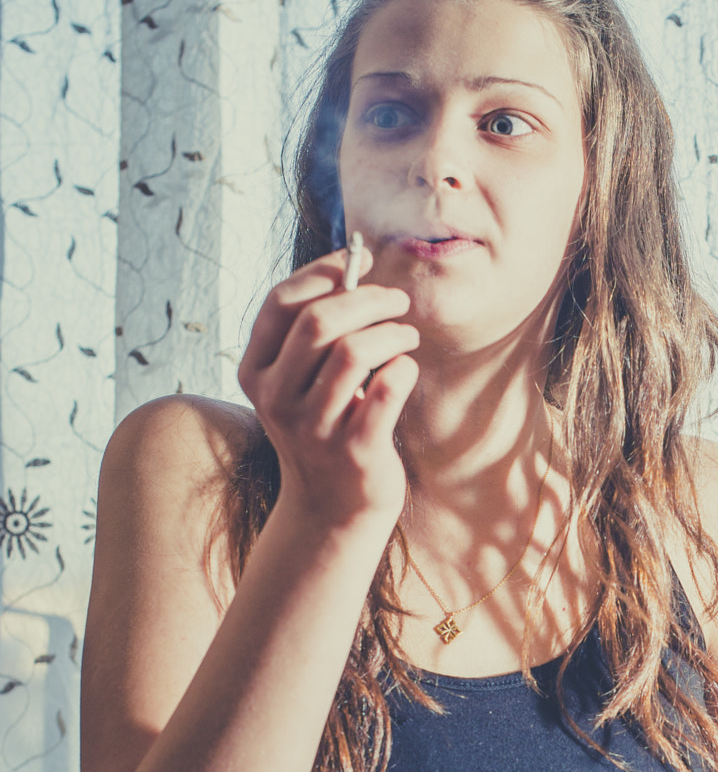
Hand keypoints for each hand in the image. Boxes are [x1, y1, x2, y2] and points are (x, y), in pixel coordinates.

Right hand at [237, 242, 420, 532]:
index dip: (323, 272)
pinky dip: (403, 369)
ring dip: (391, 332)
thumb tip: (354, 265)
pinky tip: (405, 371)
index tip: (360, 260)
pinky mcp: (353, 451)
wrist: (333, 511)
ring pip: (353, 352)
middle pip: (319, 322)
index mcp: (257, 372)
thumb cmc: (326, 429)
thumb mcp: (302, 383)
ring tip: (406, 335)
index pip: (281, 302)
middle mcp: (277, 400)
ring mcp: (313, 429)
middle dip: (368, 299)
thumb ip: (314, 333)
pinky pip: (387, 390)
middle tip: (398, 300)